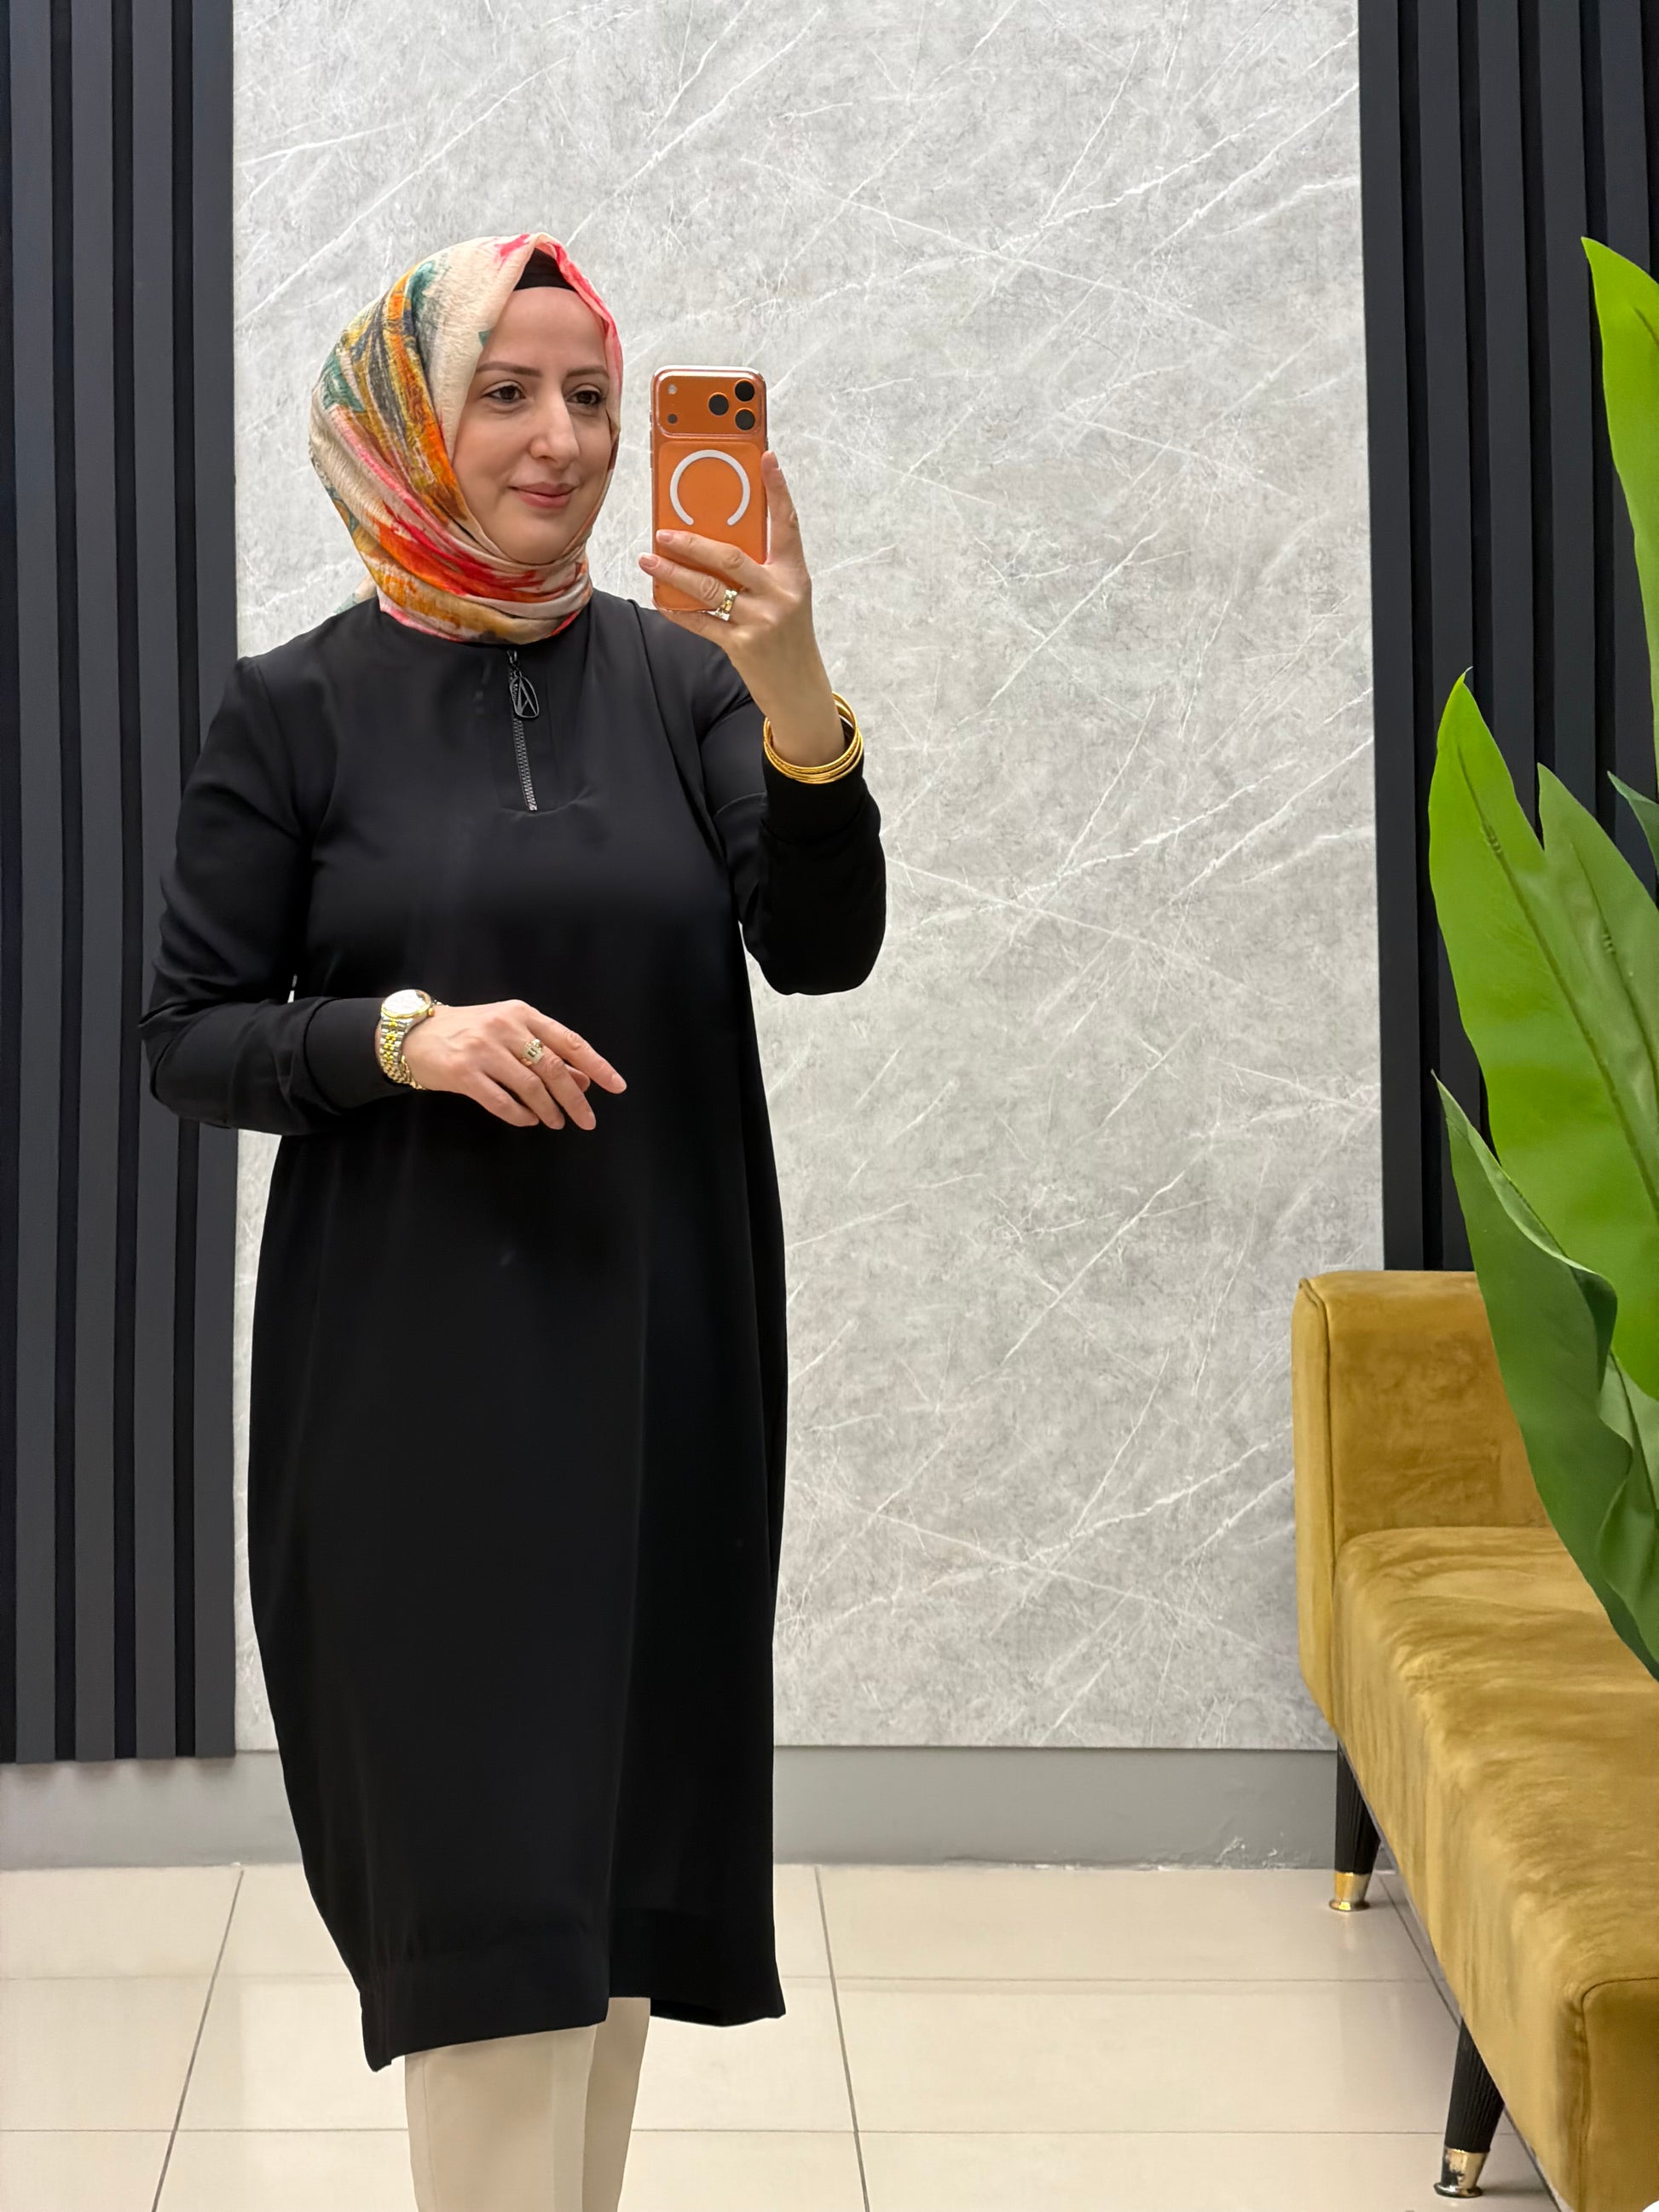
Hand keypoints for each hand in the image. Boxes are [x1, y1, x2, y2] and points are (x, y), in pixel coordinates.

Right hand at [399, 1000, 625, 1128]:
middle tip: (587, 1121)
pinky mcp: (463, 1072)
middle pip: (552, 1068)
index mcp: (522, 1014)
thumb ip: (546, 1053)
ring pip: (530, 1086)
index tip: (616, 1087)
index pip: (569, 1041)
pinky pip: (500, 1101)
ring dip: (549, 1109)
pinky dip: (520, 1114)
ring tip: (557, 1122)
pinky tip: (529, 1120)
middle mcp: (505, 1027)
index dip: (596, 1065)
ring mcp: (483, 1049)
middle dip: (575, 1098)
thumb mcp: (510, 1034)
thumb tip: (584, 1079)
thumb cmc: (469, 1033)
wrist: (415, 1035)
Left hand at [638, 449, 847, 767]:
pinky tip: (660, 597)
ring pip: (709, 588)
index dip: (778, 489)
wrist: (799, 690)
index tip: (767, 457)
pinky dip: (677, 609)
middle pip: (731, 556)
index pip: (787, 524)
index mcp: (794, 575)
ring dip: (674, 571)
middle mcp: (781, 594)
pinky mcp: (742, 646)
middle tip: (663, 531)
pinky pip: (702, 622)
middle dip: (692, 542)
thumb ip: (760, 570)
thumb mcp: (786, 598)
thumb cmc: (788, 637)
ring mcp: (761, 621)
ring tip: (649, 558)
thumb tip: (715, 542)